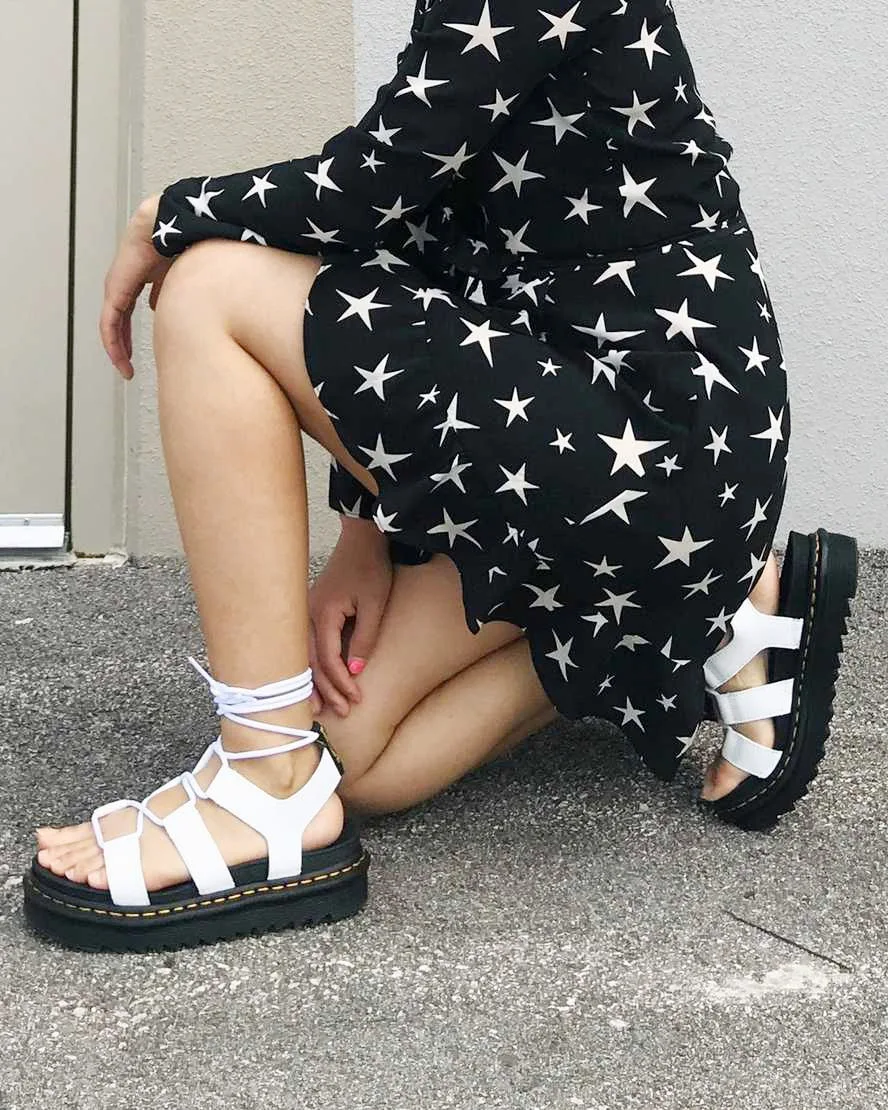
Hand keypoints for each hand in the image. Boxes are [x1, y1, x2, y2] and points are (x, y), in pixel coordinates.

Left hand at [100, 193, 174, 379]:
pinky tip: (121, 358)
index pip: (127, 312)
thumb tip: (161, 306)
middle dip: (123, 346)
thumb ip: (167, 292)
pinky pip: (111, 324)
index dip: (130, 333)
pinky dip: (115, 344)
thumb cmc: (178, 243)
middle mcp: (122, 284)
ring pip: (112, 327)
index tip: (136, 351)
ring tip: (125, 369)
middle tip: (127, 367)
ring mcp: (116, 288)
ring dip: (118, 350)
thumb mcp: (177, 276)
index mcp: (136, 278)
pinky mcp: (116, 292)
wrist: (169, 225)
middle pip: (119, 322)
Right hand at [308, 520, 391, 716]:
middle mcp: (308, 615)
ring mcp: (305, 613)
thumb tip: (355, 672)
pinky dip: (310, 667)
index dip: (342, 683)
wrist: (361, 539)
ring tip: (320, 708)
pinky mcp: (311, 612)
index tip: (357, 699)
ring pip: (305, 656)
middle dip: (325, 690)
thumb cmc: (371, 568)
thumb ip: (365, 637)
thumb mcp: (375, 603)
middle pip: (311, 662)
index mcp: (324, 613)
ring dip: (313, 683)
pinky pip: (307, 646)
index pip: (329, 659)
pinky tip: (314, 683)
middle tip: (341, 713)